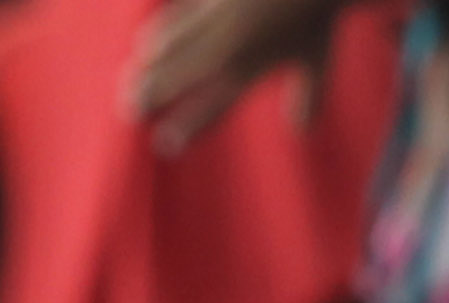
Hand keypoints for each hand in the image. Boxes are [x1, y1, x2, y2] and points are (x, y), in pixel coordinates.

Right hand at [129, 0, 343, 147]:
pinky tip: (147, 38)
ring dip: (150, 64)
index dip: (187, 127)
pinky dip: (162, 26)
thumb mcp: (319, 58)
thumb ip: (309, 96)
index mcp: (251, 69)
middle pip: (179, 75)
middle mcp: (226, 46)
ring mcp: (214, 14)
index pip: (211, 107)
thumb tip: (301, 129)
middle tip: (129, 109)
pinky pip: (180, 12)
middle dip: (152, 93)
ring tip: (130, 79)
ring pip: (172, 44)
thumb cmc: (316, 14)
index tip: (164, 144)